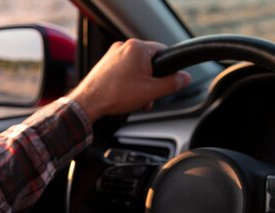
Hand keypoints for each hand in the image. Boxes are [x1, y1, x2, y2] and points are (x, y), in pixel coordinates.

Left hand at [68, 39, 190, 122]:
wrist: (89, 103)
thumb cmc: (116, 95)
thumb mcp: (152, 91)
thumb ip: (173, 83)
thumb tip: (185, 78)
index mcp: (137, 48)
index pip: (164, 52)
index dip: (169, 69)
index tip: (168, 82)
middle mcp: (124, 47)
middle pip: (151, 62)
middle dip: (153, 81)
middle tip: (150, 96)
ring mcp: (114, 54)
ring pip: (138, 68)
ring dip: (142, 84)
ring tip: (137, 99)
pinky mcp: (107, 64)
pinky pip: (126, 71)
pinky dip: (130, 83)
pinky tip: (127, 96)